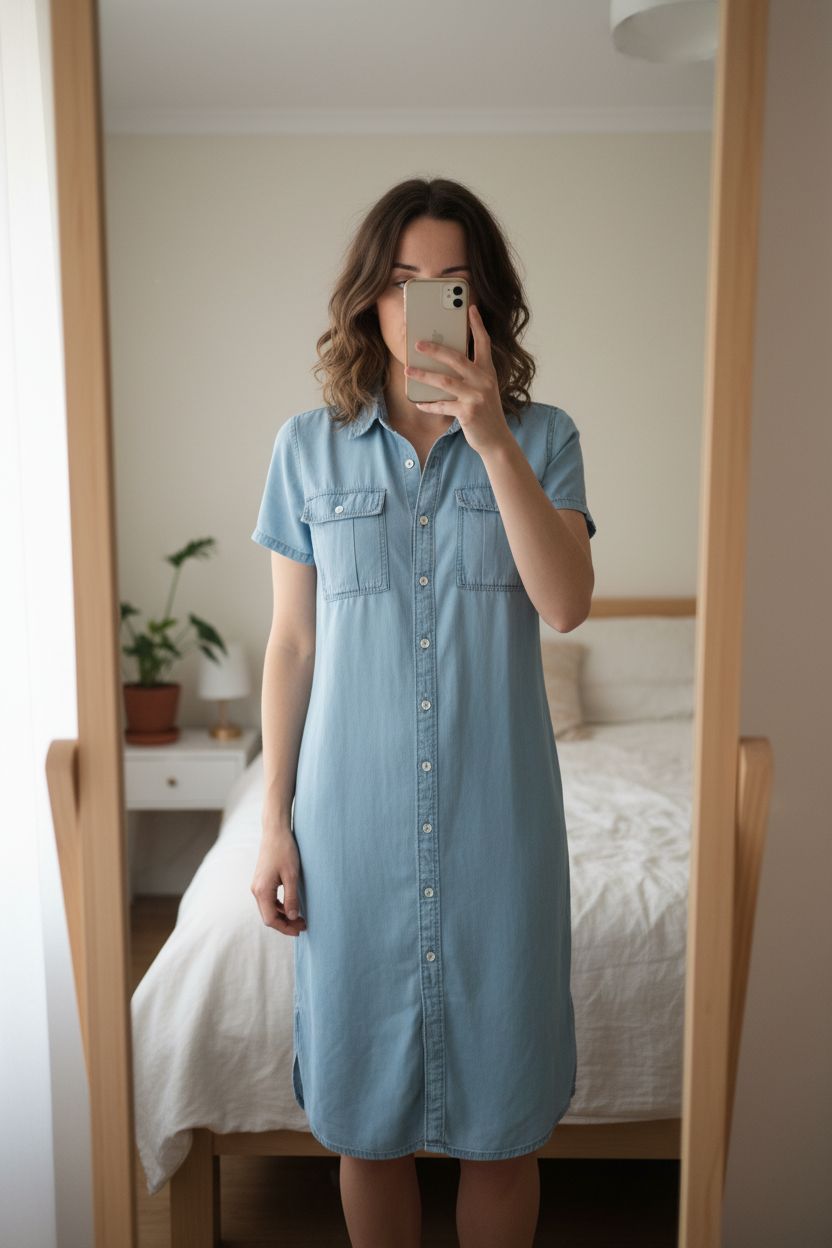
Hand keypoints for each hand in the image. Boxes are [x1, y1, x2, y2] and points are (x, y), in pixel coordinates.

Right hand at [250, 831, 306, 935]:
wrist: (275, 832)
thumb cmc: (285, 851)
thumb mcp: (292, 876)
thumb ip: (292, 898)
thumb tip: (293, 918)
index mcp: (262, 891)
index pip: (271, 919)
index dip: (285, 928)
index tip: (300, 930)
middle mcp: (256, 890)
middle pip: (268, 916)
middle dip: (285, 924)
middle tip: (303, 926)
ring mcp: (257, 886)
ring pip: (268, 909)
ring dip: (283, 916)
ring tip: (300, 918)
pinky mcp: (261, 881)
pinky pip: (269, 900)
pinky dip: (279, 907)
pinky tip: (292, 907)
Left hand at [403, 304, 512, 458]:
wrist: (496, 438)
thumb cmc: (485, 411)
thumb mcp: (484, 388)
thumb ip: (470, 374)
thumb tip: (443, 362)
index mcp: (488, 371)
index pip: (484, 343)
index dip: (477, 324)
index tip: (470, 307)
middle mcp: (484, 381)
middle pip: (457, 358)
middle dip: (435, 349)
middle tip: (417, 343)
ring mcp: (476, 397)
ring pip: (444, 381)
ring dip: (423, 375)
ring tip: (407, 369)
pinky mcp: (467, 413)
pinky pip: (442, 406)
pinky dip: (429, 405)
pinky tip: (418, 402)